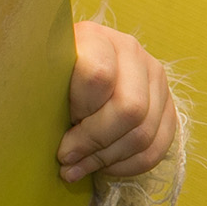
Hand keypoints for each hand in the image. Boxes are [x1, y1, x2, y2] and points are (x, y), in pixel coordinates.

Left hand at [58, 22, 176, 182]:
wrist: (70, 70)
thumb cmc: (47, 79)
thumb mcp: (38, 79)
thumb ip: (43, 95)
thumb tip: (49, 136)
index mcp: (94, 38)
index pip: (98, 76)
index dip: (80, 109)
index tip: (59, 121)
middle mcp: (130, 51)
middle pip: (130, 109)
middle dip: (94, 141)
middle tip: (66, 157)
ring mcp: (154, 76)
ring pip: (145, 132)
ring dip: (108, 158)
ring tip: (79, 167)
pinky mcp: (167, 103)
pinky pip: (159, 146)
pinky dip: (129, 164)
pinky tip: (103, 167)